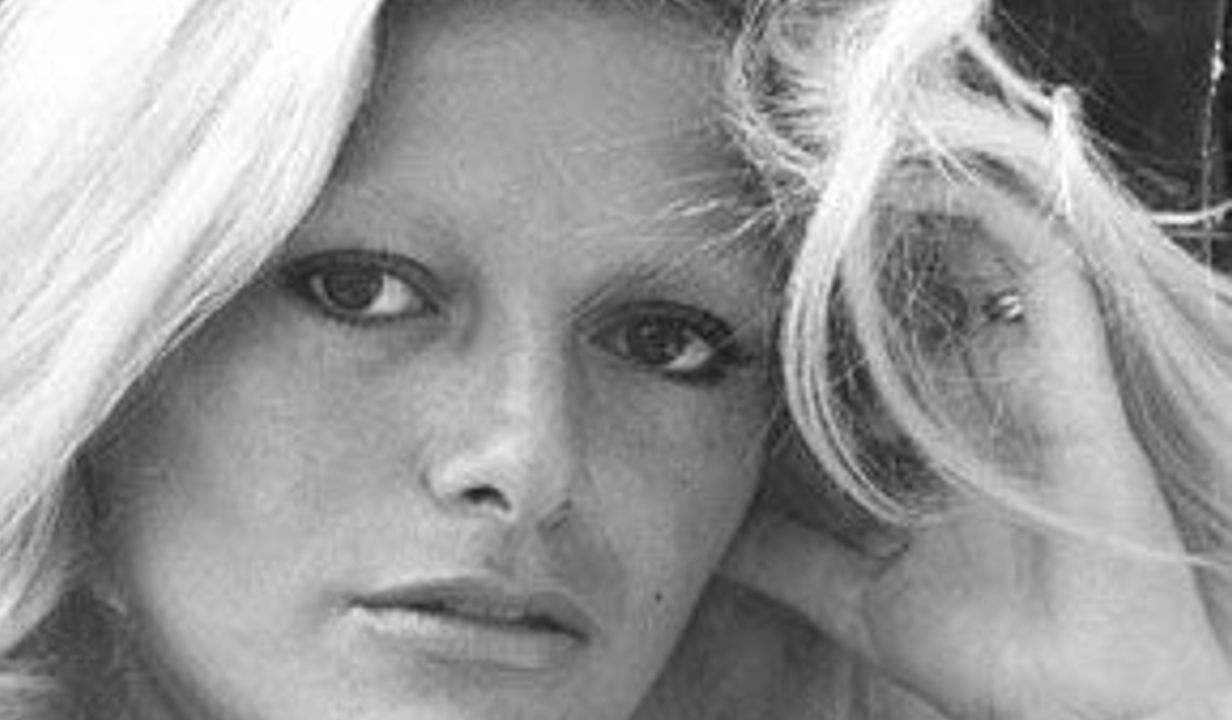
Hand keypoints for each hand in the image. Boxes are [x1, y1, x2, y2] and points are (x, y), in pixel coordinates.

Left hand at [721, 207, 1231, 719]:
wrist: (1081, 709)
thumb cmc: (991, 659)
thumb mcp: (860, 599)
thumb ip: (790, 560)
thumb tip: (713, 542)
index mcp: (934, 438)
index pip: (871, 342)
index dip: (819, 299)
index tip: (753, 260)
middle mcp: (980, 397)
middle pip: (920, 285)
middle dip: (860, 239)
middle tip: (788, 193)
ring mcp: (1028, 381)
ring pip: (978, 256)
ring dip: (916, 207)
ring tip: (841, 169)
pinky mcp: (1073, 378)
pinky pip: (1039, 270)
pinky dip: (985, 218)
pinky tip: (917, 190)